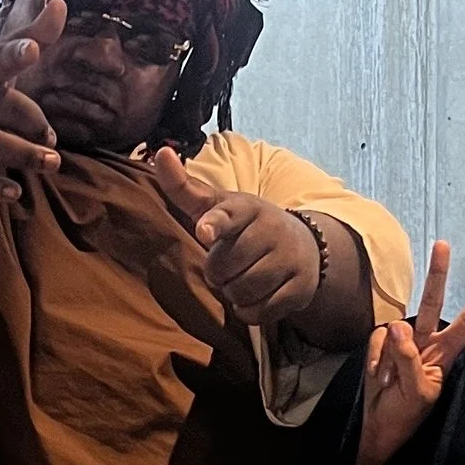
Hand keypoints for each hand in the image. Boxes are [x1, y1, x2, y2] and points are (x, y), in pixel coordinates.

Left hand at [150, 151, 362, 338]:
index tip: (203, 231)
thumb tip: (160, 153)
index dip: (214, 224)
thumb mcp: (218, 205)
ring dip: (233, 292)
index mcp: (246, 208)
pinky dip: (251, 310)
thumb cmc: (246, 226)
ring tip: (241, 279)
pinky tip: (256, 296)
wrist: (304, 245)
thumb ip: (185, 187)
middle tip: (228, 265)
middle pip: (224, 267)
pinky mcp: (300, 288)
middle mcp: (271, 229)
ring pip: (242, 291)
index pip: (227, 215)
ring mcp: (289, 259)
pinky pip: (261, 312)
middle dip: (218, 272)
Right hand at [355, 242, 464, 464]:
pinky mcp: (381, 347)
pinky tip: (379, 378)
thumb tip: (397, 324)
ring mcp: (401, 343)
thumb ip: (409, 358)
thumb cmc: (406, 415)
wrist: (378, 428)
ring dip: (389, 356)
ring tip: (389, 383)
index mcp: (444, 355)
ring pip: (396, 326)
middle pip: (432, 303)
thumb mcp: (417, 392)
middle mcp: (425, 342)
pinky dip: (376, 360)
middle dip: (437, 275)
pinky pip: (376, 340)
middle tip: (442, 244)